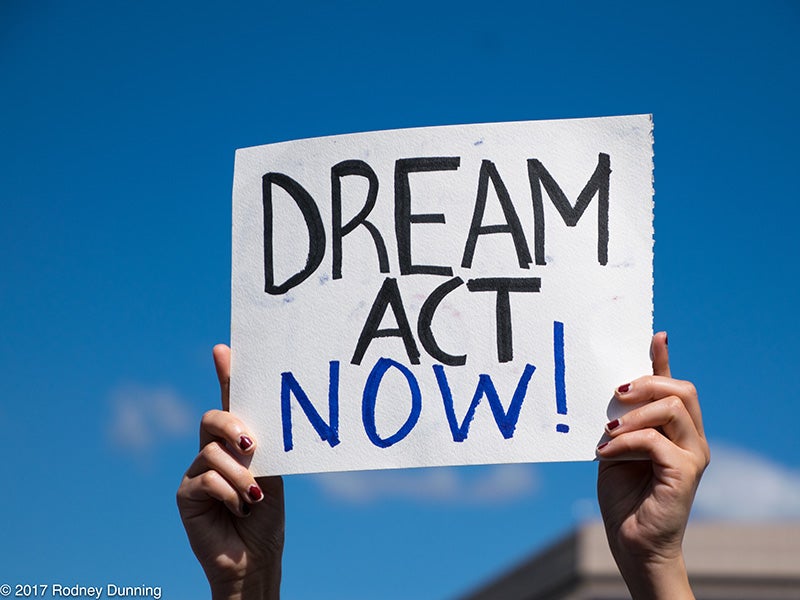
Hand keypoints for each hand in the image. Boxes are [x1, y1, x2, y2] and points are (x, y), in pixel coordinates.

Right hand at [177, 345, 284, 599]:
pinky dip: (228, 494)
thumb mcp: (271, 472)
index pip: (231, 402)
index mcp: (238, 441)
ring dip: (240, 476)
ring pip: (213, 453)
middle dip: (231, 425)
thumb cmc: (267, 515)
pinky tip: (238, 509)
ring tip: (253, 498)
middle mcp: (214, 450)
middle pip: (212, 418)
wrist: (255, 556)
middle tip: (250, 444)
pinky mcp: (186, 493)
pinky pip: (205, 479)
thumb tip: (253, 428)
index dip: (227, 374)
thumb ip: (262, 446)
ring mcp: (197, 470)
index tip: (224, 349)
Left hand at [596, 332, 709, 599]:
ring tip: (608, 432)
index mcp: (675, 430)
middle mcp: (691, 439)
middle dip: (647, 382)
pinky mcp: (685, 472)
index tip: (654, 334)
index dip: (663, 359)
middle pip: (681, 390)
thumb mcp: (615, 447)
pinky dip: (626, 441)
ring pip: (673, 408)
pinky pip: (655, 440)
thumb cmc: (622, 496)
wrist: (630, 541)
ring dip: (634, 414)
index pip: (674, 386)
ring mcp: (692, 455)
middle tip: (615, 393)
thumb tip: (611, 391)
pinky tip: (606, 453)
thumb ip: (619, 421)